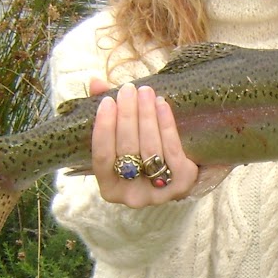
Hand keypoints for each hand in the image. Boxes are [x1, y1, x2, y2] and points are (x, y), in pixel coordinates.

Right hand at [89, 79, 202, 206]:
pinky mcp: (182, 184)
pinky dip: (166, 125)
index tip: (107, 101)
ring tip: (145, 93)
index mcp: (109, 188)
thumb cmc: (139, 154)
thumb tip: (96, 82)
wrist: (176, 176)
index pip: (101, 156)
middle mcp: (131, 196)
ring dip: (147, 116)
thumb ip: (105, 113)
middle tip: (128, 90)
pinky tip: (162, 105)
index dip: (104, 128)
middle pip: (127, 149)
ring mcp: (157, 192)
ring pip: (150, 148)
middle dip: (127, 115)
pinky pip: (172, 150)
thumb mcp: (118, 140)